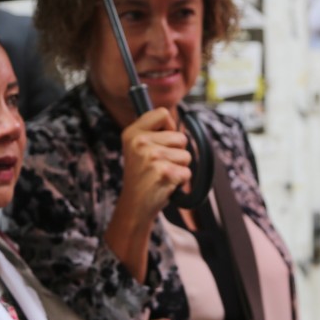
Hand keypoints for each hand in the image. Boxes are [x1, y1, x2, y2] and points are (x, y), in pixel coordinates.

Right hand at [104, 108, 191, 281]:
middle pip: (180, 137)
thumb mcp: (137, 149)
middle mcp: (140, 142)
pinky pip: (187, 171)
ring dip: (179, 167)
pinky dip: (181, 180)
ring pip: (186, 155)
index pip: (162, 113)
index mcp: (132, 133)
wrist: (135, 206)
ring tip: (162, 174)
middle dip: (177, 152)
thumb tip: (174, 120)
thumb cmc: (141, 176)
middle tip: (160, 165)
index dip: (170, 125)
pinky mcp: (165, 173)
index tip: (165, 138)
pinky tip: (165, 184)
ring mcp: (152, 157)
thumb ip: (153, 132)